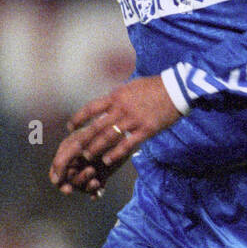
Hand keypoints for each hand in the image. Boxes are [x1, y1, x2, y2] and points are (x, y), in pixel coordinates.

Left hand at [50, 76, 180, 194]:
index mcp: (117, 96)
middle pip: (97, 126)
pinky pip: (127, 144)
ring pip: (109, 137)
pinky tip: (107, 160)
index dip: (78, 119)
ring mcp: (133, 120)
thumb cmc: (154, 87)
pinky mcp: (146, 130)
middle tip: (73, 149)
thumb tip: (105, 104)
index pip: (91, 108)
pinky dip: (115, 153)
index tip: (70, 127)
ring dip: (96, 148)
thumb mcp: (131, 87)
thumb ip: (118, 97)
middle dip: (83, 138)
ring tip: (87, 156)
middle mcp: (122, 108)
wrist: (176, 89)